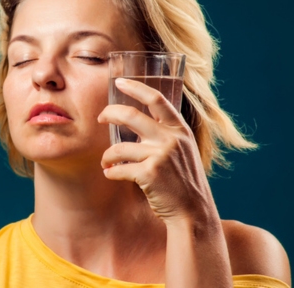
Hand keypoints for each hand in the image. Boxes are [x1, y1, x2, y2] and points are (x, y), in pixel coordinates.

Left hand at [97, 78, 216, 223]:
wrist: (193, 211)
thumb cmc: (182, 180)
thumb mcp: (182, 149)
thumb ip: (164, 133)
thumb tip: (135, 118)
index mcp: (179, 129)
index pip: (156, 99)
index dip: (136, 87)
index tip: (119, 82)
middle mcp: (171, 139)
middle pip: (130, 115)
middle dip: (108, 114)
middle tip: (100, 118)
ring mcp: (161, 155)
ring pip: (118, 148)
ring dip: (106, 156)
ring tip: (105, 162)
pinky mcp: (150, 174)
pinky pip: (118, 169)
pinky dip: (111, 172)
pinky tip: (111, 174)